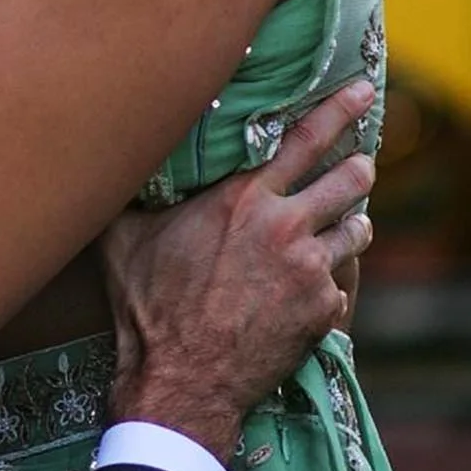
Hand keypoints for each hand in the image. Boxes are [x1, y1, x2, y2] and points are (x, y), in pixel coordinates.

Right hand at [101, 79, 376, 462]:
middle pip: (349, 179)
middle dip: (358, 165)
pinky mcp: (323, 312)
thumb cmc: (147, 305)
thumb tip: (106, 159)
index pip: (306, 138)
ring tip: (344, 226)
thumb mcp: (125, 237)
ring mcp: (311, 271)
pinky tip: (311, 290)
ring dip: (351, 224)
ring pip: (356, 231)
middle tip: (361, 160)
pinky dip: (330, 282)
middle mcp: (287, 226)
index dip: (340, 110)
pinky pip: (340, 284)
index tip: (363, 91)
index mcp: (244, 197)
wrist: (181, 378)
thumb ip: (135, 194)